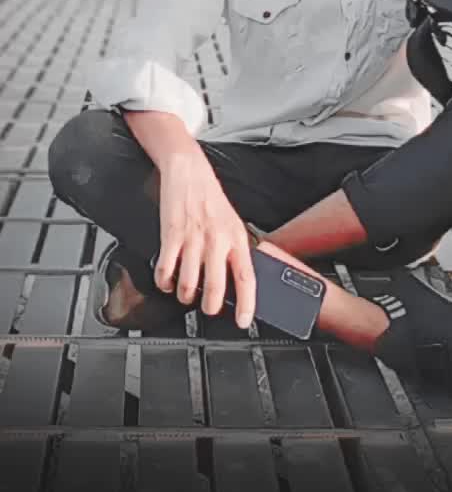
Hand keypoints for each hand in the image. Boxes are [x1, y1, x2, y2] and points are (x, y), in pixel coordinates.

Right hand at [154, 144, 255, 328]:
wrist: (189, 171)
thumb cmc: (211, 199)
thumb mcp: (233, 223)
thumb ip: (234, 251)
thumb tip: (237, 283)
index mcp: (237, 238)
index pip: (246, 278)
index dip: (247, 304)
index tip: (244, 320)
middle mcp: (217, 239)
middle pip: (216, 287)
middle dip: (211, 307)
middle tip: (208, 309)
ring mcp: (194, 237)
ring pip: (189, 284)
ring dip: (185, 295)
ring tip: (185, 293)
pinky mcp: (172, 234)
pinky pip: (166, 270)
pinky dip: (165, 282)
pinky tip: (167, 280)